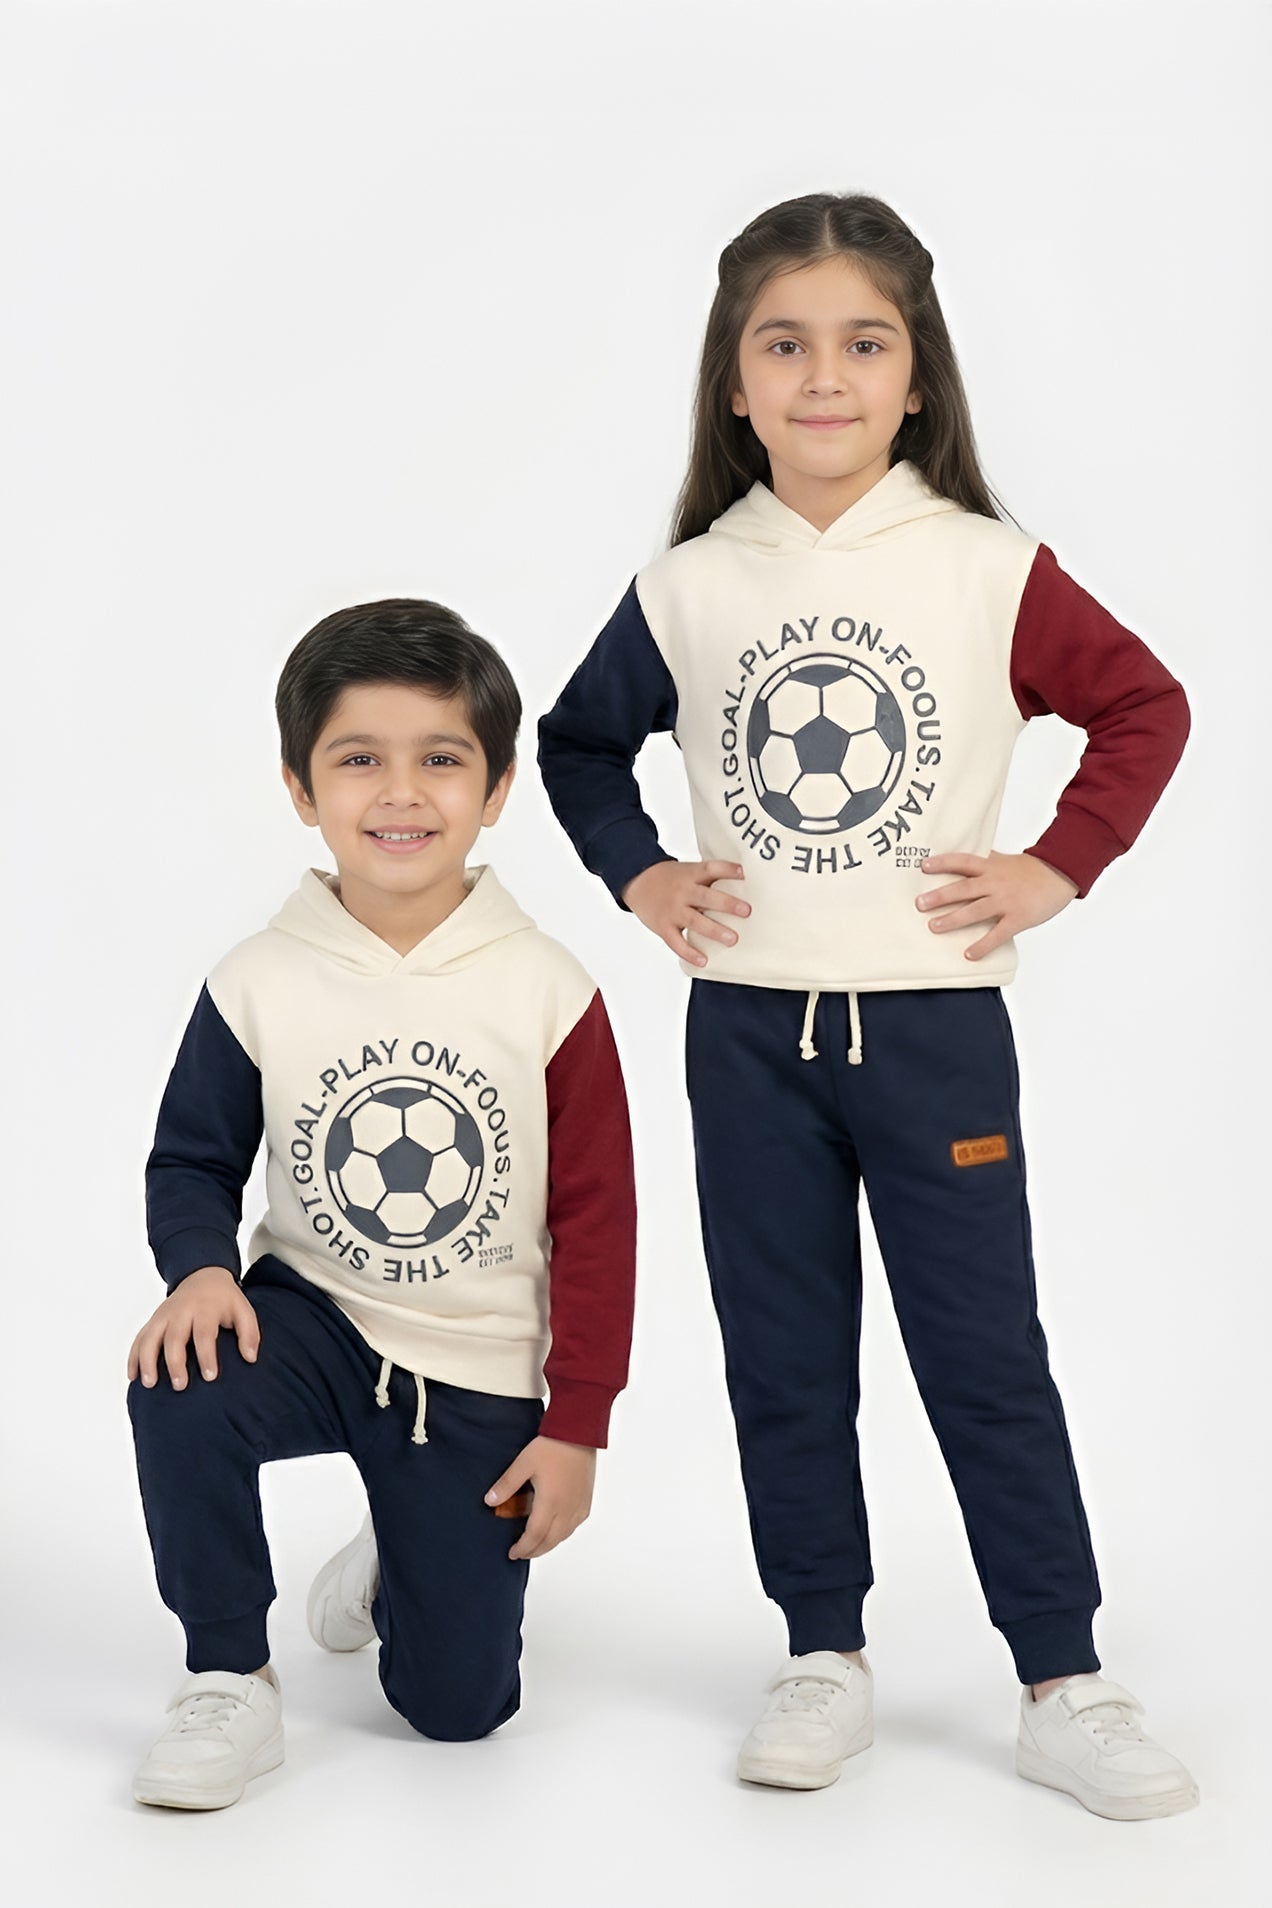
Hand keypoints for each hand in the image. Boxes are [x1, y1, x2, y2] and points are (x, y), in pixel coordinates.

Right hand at [127, 1265, 259, 1390]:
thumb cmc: (225, 1299)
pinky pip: (139, 1338)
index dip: (207, 1356)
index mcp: (205, 1309)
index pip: (204, 1334)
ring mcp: (164, 1315)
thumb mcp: (244, 1311)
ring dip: (147, 1360)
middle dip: (175, 1363)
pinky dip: (133, 1356)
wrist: (203, 1275)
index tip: (210, 1377)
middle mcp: (181, 1311)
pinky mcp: (153, 1320)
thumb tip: (250, 1358)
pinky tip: (133, 1375)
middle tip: (179, 1386)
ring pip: (150, 1337)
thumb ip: (249, 1334)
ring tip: (149, 1383)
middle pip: (174, 1337)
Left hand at [484, 1435, 596, 1560]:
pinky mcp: (586, 1501)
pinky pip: (573, 1527)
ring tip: (535, 1544)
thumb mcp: (523, 1463)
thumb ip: (506, 1485)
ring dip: (548, 1544)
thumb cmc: (552, 1446)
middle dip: (534, 1551)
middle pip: (550, 1541)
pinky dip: (561, 1534)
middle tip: (521, 1553)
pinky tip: (554, 1530)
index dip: (523, 1548)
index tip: (513, 1553)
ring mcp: (579, 1507)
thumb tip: (489, 1502)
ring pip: (563, 1536)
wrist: (579, 1434)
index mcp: (550, 1503)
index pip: (534, 1536)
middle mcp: (567, 1509)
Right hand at [621, 860, 749, 967]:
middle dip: (726, 904)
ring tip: (732, 939)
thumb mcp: (688, 870)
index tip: (744, 873)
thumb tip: (744, 882)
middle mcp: (683, 892)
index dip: (727, 870)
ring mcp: (673, 910)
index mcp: (690, 875)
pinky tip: (703, 960)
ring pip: (695, 921)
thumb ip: (709, 877)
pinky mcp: (664, 927)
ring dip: (715, 931)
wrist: (637, 881)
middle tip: (746, 911)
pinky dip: (689, 953)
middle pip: (705, 896)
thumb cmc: (670, 879)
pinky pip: (676, 942)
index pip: (711, 869)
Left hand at [917, 851, 1077, 960]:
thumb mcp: (1004, 860)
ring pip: (975, 911)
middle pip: (963, 889)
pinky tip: (969, 954)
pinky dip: (982, 945)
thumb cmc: (1031, 869)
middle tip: (920, 904)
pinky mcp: (1018, 918)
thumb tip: (960, 859)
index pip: (963, 862)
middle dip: (940, 896)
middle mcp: (995, 883)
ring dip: (953, 920)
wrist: (1060, 874)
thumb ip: (983, 862)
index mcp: (990, 867)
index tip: (924, 867)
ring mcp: (1006, 901)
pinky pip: (997, 934)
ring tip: (934, 926)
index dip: (943, 863)